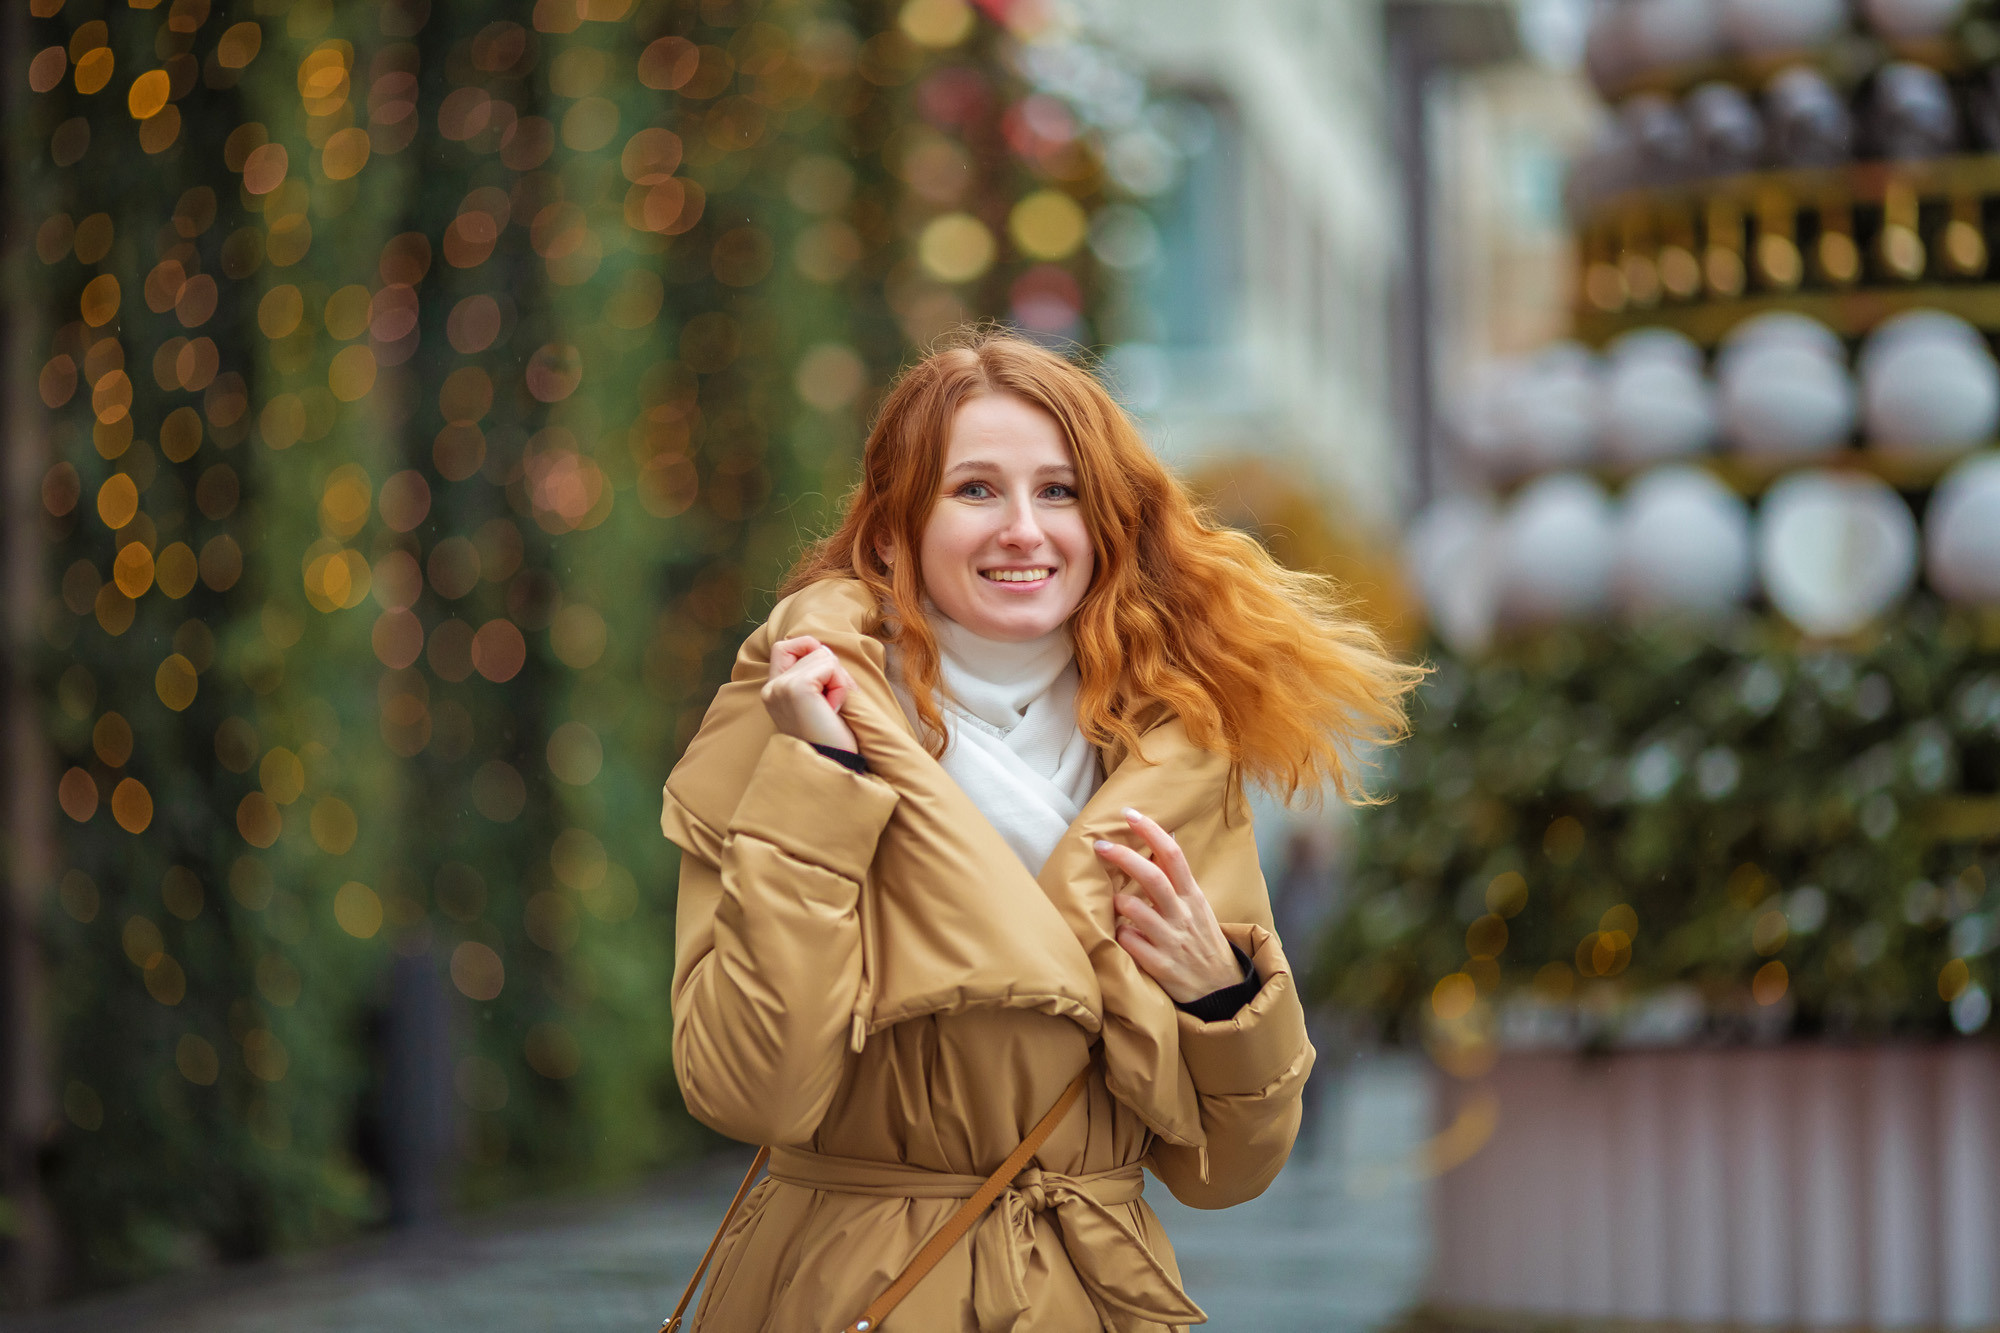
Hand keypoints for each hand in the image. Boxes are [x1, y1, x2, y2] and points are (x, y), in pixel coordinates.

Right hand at [761, 635, 858, 752]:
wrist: (831, 767)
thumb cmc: (830, 739)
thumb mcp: (816, 702)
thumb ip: (813, 675)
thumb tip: (824, 649)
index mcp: (772, 691)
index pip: (783, 647)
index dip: (809, 650)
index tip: (824, 681)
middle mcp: (771, 687)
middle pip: (812, 649)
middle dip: (832, 671)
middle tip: (832, 704)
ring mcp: (781, 686)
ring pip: (823, 655)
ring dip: (838, 681)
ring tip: (831, 710)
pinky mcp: (796, 688)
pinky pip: (830, 666)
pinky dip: (840, 686)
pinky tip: (833, 710)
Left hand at [1094, 808, 1242, 1003]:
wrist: (1221, 990)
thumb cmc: (1202, 941)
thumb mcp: (1198, 906)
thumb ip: (1178, 879)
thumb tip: (1165, 837)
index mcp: (1192, 896)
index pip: (1173, 855)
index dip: (1150, 831)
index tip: (1129, 814)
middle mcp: (1183, 915)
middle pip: (1151, 877)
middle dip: (1123, 856)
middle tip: (1100, 845)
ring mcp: (1171, 940)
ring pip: (1134, 910)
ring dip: (1118, 902)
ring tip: (1115, 903)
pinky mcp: (1160, 965)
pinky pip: (1129, 943)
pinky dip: (1120, 935)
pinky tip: (1121, 935)